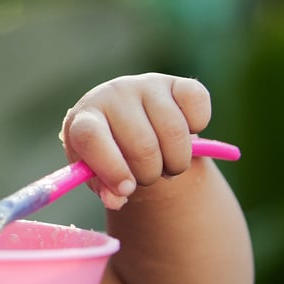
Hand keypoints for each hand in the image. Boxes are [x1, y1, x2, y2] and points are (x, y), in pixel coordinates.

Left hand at [59, 73, 211, 209]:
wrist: (130, 126)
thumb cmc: (109, 153)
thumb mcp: (98, 173)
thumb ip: (104, 188)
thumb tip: (116, 199)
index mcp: (84, 118)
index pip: (92, 137)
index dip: (111, 168)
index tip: (127, 190)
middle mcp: (113, 94)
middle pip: (142, 144)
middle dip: (150, 174)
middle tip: (147, 177)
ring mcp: (147, 85)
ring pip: (174, 132)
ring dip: (176, 162)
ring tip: (166, 164)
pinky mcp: (180, 83)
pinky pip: (199, 113)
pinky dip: (196, 132)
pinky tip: (182, 136)